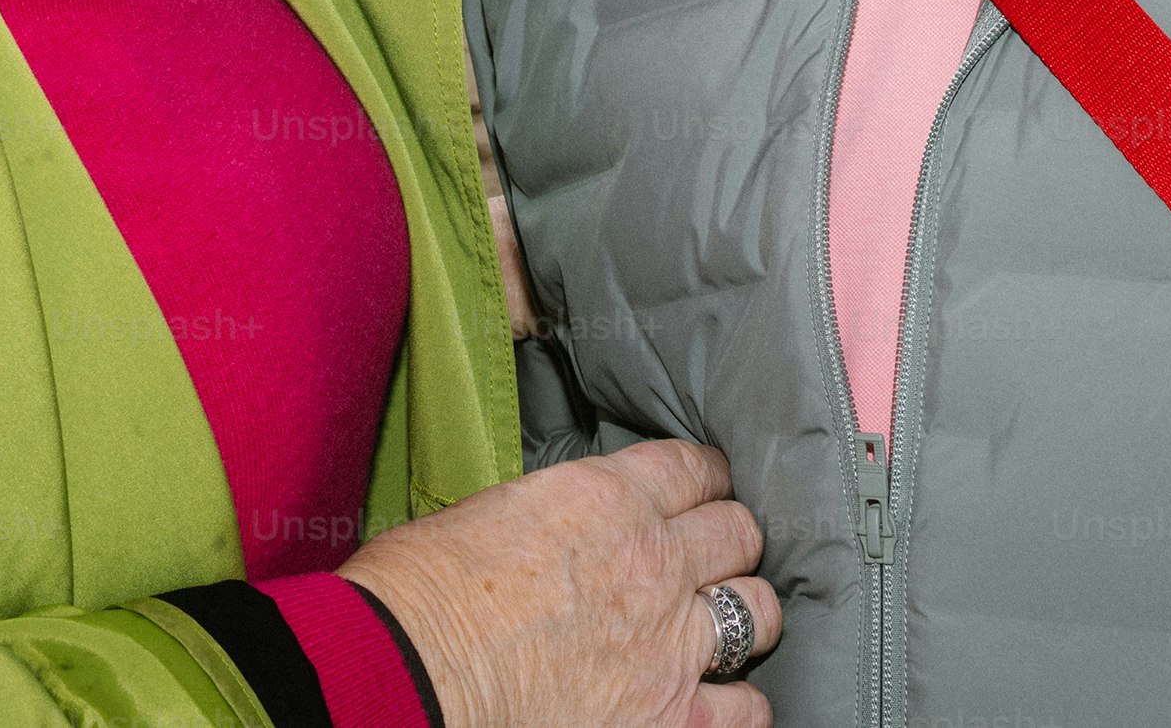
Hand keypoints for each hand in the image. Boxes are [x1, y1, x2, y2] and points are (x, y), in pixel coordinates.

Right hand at [340, 440, 780, 727]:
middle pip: (739, 532)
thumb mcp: (491, 513)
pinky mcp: (672, 718)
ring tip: (726, 627)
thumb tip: (554, 531)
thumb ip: (552, 515)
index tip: (704, 490)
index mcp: (608, 497)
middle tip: (713, 559)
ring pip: (759, 611)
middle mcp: (655, 561)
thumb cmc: (421, 593)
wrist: (411, 670)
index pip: (695, 468)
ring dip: (745, 615)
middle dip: (731, 543)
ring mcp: (672, 643)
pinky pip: (747, 710)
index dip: (706, 480)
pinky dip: (740, 705)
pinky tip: (723, 702)